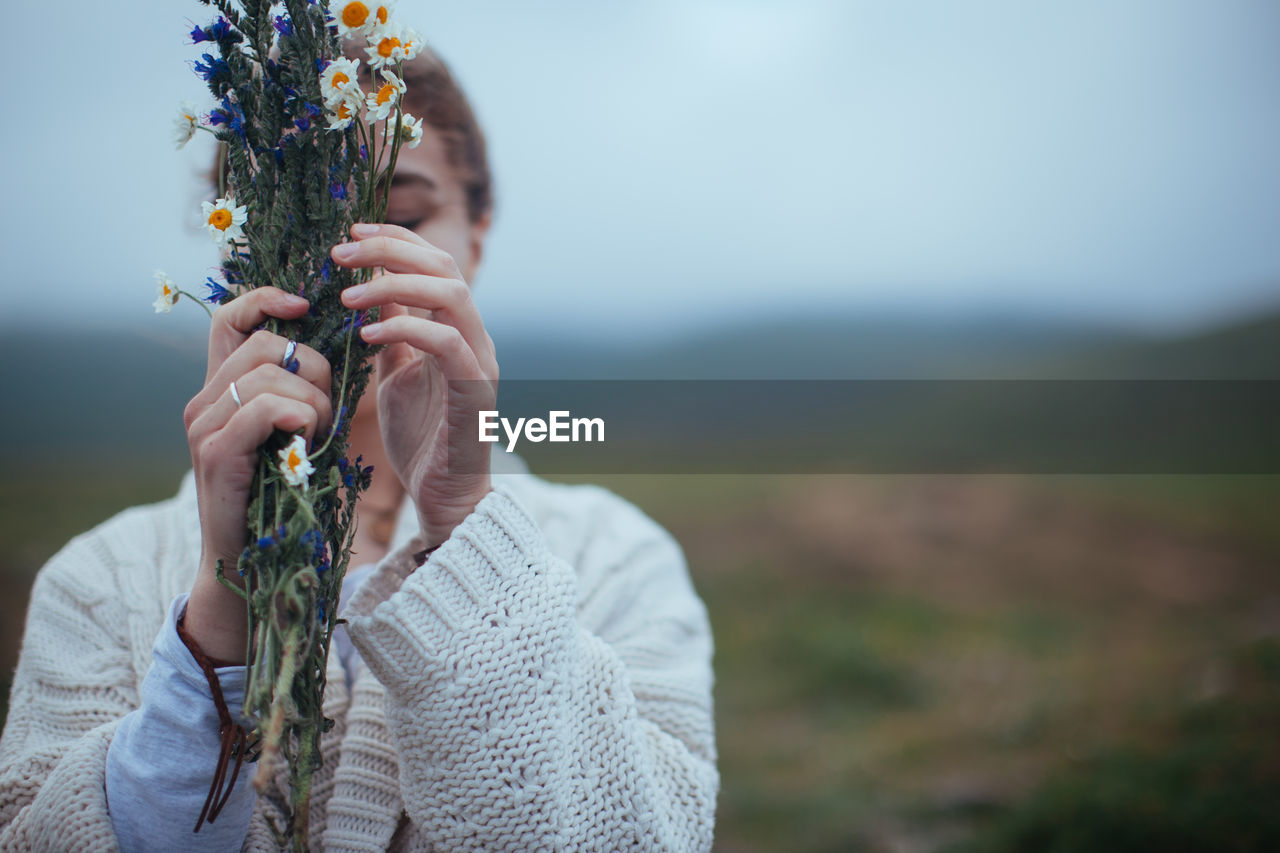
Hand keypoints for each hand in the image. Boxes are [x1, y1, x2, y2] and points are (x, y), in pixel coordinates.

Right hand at [182, 287, 333, 661]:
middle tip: (328, 408)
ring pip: (267, 374)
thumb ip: (306, 388)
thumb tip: (342, 342)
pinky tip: (306, 433)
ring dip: (311, 398)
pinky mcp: (213, 455)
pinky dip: (294, 414)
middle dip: (313, 367)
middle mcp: (205, 401)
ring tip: (318, 433)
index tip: (305, 307)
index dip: (267, 299)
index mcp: (224, 388)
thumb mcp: (299, 430)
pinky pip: (259, 409)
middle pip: (265, 343)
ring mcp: (204, 427)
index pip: (232, 318)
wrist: (256, 561)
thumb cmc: (287, 494)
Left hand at [333, 223, 496, 546]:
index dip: (394, 240)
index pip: (433, 262)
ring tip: (347, 296)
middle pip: (444, 265)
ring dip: (395, 284)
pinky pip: (446, 343)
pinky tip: (365, 335)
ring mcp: (479, 362)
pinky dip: (404, 329)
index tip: (348, 234)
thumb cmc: (420, 440)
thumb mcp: (394, 374)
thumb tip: (366, 289)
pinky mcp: (474, 392)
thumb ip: (390, 332)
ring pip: (452, 294)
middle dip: (390, 250)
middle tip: (339, 253)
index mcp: (456, 329)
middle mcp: (474, 337)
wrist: (444, 499)